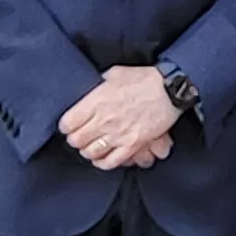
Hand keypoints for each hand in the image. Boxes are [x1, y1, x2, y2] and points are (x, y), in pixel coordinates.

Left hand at [59, 64, 180, 170]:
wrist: (170, 89)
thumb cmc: (144, 78)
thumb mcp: (115, 73)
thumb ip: (99, 83)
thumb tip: (92, 86)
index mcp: (96, 101)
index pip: (68, 123)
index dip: (66, 126)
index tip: (69, 125)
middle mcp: (104, 120)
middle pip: (77, 140)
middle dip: (75, 140)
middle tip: (78, 137)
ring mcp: (118, 134)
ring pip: (91, 152)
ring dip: (88, 151)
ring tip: (90, 147)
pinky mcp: (132, 145)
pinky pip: (110, 161)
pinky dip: (103, 163)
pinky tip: (101, 158)